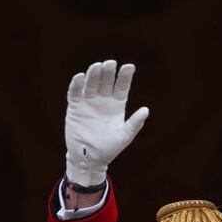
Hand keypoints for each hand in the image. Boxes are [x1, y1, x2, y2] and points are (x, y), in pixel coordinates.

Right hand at [64, 59, 148, 185]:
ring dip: (93, 75)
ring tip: (97, 66)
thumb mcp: (124, 137)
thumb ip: (134, 124)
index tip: (130, 66)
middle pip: (106, 82)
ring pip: (91, 84)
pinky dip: (77, 85)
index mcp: (117, 104)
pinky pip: (75, 93)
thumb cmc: (109, 148)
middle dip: (108, 72)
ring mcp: (89, 102)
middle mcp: (103, 100)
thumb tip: (146, 110)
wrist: (90, 158)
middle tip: (111, 63)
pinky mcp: (75, 107)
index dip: (125, 76)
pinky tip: (80, 77)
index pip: (122, 86)